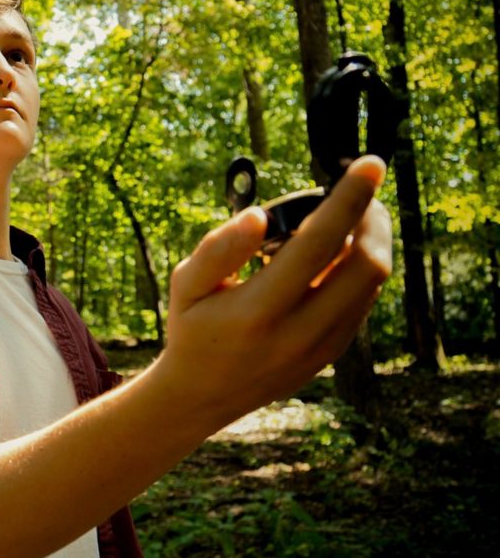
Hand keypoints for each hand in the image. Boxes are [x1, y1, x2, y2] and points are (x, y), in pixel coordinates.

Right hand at [162, 155, 392, 422]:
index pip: (318, 244)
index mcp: (257, 311)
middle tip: (361, 192)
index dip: (348, 199)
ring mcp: (321, 348)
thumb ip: (220, 248)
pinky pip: (362, 303)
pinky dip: (361, 269)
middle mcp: (298, 333)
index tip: (368, 164)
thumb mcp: (187, 284)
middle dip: (374, 218)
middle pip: (367, 266)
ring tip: (348, 218)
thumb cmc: (191, 328)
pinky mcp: (331, 355)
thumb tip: (259, 216)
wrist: (201, 396)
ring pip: (373, 285)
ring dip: (371, 242)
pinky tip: (336, 255)